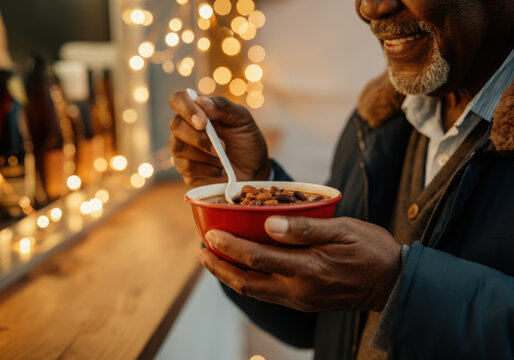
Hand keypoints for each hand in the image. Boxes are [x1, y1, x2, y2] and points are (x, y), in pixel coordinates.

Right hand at [169, 90, 269, 185]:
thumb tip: (200, 101)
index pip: (178, 100)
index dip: (185, 107)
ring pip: (177, 147)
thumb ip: (223, 107)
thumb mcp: (242, 119)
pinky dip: (206, 169)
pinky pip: (186, 168)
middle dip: (198, 137)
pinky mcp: (186, 170)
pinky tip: (219, 169)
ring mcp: (183, 150)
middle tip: (222, 145)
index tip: (202, 122)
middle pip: (175, 126)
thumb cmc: (247, 140)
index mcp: (198, 111)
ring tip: (222, 157)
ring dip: (204, 154)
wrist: (254, 169)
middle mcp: (186, 128)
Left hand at [197, 216, 401, 311]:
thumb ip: (305, 228)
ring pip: (254, 291)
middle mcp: (298, 289)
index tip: (209, 234)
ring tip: (214, 259)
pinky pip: (268, 293)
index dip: (229, 247)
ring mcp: (300, 299)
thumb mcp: (343, 230)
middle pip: (246, 283)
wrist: (393, 283)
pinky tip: (243, 268)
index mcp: (307, 269)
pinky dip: (249, 280)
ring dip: (230, 276)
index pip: (256, 258)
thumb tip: (270, 223)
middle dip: (219, 268)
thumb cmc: (371, 250)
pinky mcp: (304, 301)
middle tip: (201, 252)